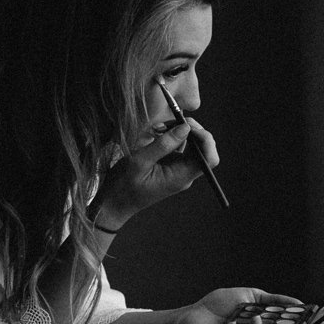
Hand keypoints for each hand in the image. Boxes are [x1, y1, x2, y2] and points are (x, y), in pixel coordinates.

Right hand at [90, 118, 219, 228]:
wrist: (113, 203)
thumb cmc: (123, 186)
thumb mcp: (140, 162)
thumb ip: (164, 144)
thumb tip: (186, 127)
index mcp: (181, 177)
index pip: (210, 158)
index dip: (205, 139)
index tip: (188, 126)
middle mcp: (184, 173)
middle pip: (203, 148)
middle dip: (190, 130)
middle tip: (170, 121)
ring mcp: (178, 169)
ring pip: (191, 145)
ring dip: (178, 131)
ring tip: (158, 127)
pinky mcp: (170, 164)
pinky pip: (178, 147)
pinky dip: (169, 136)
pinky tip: (155, 132)